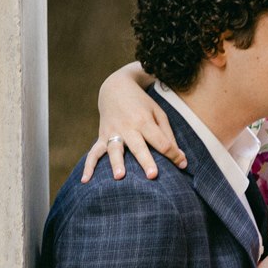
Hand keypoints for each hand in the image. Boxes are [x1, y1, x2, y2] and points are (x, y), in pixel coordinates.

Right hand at [82, 65, 186, 181]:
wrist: (115, 87)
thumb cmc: (142, 104)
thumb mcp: (158, 113)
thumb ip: (168, 135)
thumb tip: (180, 157)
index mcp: (145, 120)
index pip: (161, 141)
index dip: (173, 154)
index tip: (182, 165)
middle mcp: (128, 127)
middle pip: (139, 146)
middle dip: (145, 160)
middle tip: (152, 176)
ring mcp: (113, 132)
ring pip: (114, 149)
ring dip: (116, 163)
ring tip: (119, 177)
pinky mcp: (102, 136)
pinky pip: (94, 152)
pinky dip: (89, 166)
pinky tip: (85, 180)